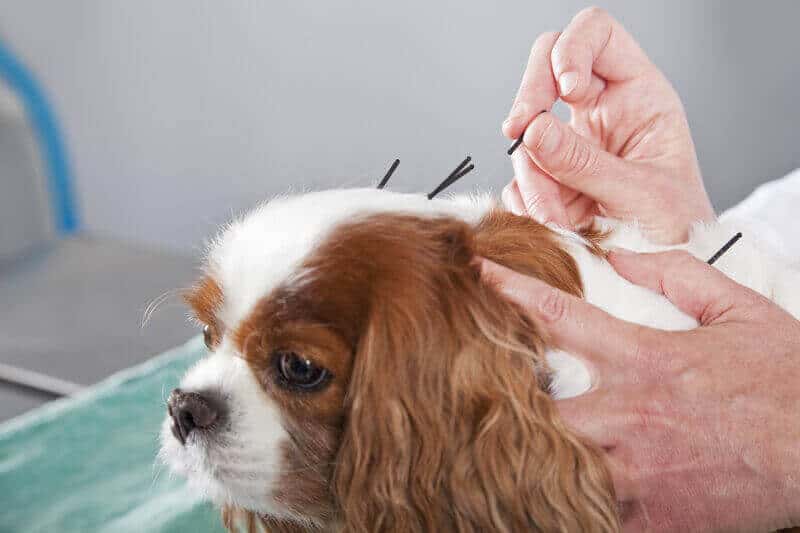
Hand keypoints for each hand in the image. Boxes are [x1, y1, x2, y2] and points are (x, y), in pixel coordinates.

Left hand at [480, 251, 799, 531]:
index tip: (480, 274)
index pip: (561, 315)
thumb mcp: (739, 310)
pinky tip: (546, 497)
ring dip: (526, 451)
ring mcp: (636, 468)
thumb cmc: (786, 379)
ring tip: (495, 443)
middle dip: (503, 393)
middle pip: (536, 401)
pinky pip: (590, 514)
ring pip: (552, 462)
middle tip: (476, 385)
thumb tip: (621, 254)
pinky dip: (564, 505)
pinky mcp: (653, 514)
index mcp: (645, 359)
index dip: (512, 291)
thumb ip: (676, 275)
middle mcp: (629, 412)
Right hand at [502, 7, 714, 243]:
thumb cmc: (677, 231)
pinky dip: (525, 202)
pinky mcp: (550, 179)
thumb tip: (532, 130)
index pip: (597, 35)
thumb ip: (585, 163)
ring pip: (527, 134)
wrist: (667, 279)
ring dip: (533, 178)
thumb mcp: (640, 194)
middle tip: (516, 134)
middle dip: (528, 100)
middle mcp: (601, 111)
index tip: (562, 91)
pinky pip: (519, 177)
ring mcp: (571, 144)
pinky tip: (552, 224)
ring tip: (558, 221)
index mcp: (638, 96)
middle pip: (545, 68)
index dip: (572, 49)